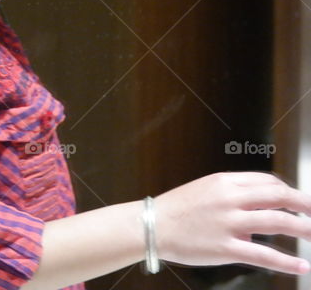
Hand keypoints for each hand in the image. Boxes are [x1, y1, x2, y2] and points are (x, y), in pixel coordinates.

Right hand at [154, 171, 310, 273]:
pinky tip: (302, 265)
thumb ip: (232, 196)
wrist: (150, 225)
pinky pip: (264, 255)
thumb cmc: (175, 209)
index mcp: (224, 181)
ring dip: (304, 229)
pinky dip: (287, 261)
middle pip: (279, 197)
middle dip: (306, 205)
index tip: (299, 201)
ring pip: (277, 222)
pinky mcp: (225, 248)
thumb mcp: (204, 190)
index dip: (289, 191)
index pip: (268, 181)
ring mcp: (228, 223)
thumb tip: (257, 211)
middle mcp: (229, 199)